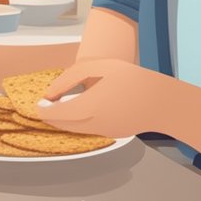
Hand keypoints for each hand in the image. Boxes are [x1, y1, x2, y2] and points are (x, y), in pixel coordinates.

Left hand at [38, 57, 173, 137]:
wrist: (162, 101)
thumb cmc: (131, 79)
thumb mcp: (97, 68)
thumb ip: (69, 78)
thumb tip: (50, 93)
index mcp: (86, 108)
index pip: (54, 115)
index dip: (43, 110)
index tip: (38, 103)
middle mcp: (92, 124)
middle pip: (62, 124)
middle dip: (52, 116)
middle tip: (47, 105)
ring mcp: (103, 131)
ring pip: (75, 128)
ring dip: (66, 118)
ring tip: (64, 104)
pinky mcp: (114, 133)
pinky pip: (90, 128)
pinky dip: (81, 121)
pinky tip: (86, 107)